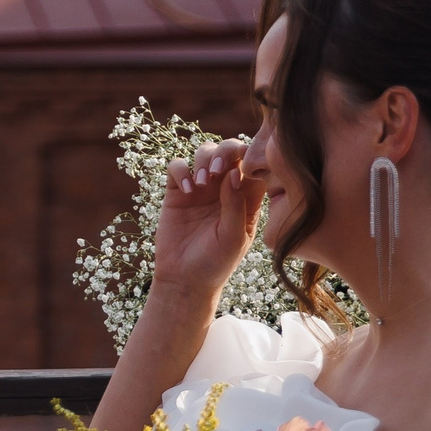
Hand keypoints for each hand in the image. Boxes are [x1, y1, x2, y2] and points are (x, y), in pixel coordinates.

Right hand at [152, 138, 264, 313]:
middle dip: (225, 151)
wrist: (185, 280)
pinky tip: (186, 190)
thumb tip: (235, 172)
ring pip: (204, 152)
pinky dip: (181, 171)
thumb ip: (237, 205)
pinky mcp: (176, 192)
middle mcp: (224, 187)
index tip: (242, 170)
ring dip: (203, 159)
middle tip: (217, 169)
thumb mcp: (234, 238)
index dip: (250, 157)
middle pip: (229, 150)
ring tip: (201, 183)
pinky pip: (177, 167)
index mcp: (246, 197)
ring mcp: (200, 187)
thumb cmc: (216, 263)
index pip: (253, 164)